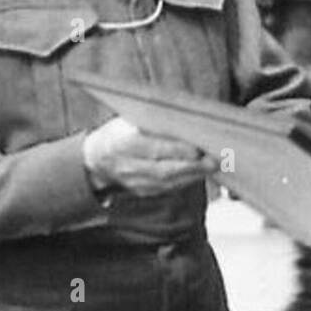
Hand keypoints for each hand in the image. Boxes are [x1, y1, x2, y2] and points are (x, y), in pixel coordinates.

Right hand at [83, 118, 215, 197]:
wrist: (97, 158)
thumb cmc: (120, 132)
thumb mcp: (130, 120)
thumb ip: (153, 122)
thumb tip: (186, 120)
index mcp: (123, 142)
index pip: (153, 147)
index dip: (176, 150)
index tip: (197, 148)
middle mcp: (128, 165)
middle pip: (163, 169)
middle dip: (191, 166)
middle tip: (214, 160)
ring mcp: (134, 181)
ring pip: (168, 181)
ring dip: (193, 175)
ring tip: (213, 165)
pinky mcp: (143, 191)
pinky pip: (167, 188)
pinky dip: (186, 180)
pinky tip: (200, 172)